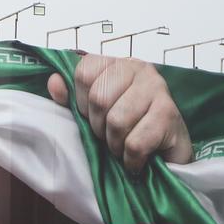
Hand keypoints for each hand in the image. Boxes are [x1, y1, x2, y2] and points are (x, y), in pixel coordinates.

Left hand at [47, 55, 191, 174]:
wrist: (169, 154)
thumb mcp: (95, 113)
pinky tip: (137, 158)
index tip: (93, 117)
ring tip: (124, 146)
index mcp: (117, 64)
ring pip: (117, 121)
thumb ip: (72, 97)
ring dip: (116, 145)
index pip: (84, 71)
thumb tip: (54, 82)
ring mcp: (157, 88)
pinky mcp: (169, 113)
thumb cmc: (130, 130)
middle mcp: (139, 69)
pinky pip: (135, 143)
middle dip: (99, 128)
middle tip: (111, 136)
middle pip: (99, 98)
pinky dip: (131, 159)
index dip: (81, 102)